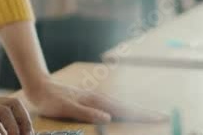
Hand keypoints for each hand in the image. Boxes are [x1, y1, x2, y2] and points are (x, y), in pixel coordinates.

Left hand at [25, 78, 167, 123]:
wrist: (39, 86)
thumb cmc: (50, 99)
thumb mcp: (66, 108)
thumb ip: (86, 113)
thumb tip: (108, 117)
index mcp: (95, 100)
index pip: (123, 109)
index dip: (141, 114)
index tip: (159, 116)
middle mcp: (97, 98)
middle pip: (126, 106)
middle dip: (144, 112)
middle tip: (163, 116)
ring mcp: (94, 98)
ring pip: (120, 105)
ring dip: (134, 110)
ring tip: (149, 115)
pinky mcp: (89, 100)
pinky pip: (111, 105)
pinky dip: (122, 109)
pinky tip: (123, 113)